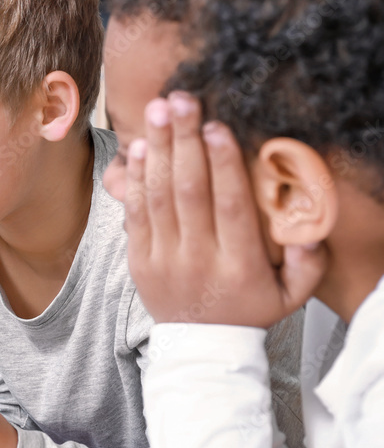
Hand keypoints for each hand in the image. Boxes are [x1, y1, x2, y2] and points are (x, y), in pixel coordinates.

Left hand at [124, 92, 325, 327]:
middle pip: (189, 191)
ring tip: (159, 110)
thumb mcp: (291, 296)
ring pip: (158, 196)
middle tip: (182, 99)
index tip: (217, 125)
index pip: (230, 206)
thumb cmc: (248, 310)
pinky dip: (136, 179)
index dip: (223, 162)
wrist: (202, 349)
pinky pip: (135, 214)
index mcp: (240, 265)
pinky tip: (141, 147)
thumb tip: (311, 229)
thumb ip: (308, 263)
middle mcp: (198, 259)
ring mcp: (164, 259)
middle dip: (184, 140)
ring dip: (158, 149)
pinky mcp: (139, 260)